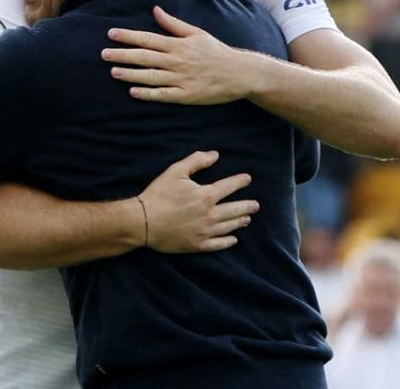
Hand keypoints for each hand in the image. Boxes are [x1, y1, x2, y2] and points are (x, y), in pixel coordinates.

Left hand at [102, 6, 263, 104]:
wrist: (239, 73)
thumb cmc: (216, 51)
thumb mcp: (196, 33)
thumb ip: (173, 24)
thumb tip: (155, 10)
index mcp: (178, 45)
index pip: (148, 38)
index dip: (128, 36)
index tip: (111, 34)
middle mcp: (177, 61)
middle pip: (145, 57)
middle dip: (123, 55)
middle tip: (103, 54)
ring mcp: (181, 79)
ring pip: (151, 76)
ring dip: (131, 74)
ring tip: (113, 72)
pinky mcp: (186, 95)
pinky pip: (163, 95)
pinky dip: (148, 94)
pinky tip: (133, 92)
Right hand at [139, 150, 257, 252]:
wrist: (143, 221)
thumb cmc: (159, 194)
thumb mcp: (175, 171)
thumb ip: (196, 161)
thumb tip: (215, 155)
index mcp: (206, 195)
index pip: (229, 186)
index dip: (240, 181)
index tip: (247, 179)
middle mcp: (210, 215)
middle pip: (235, 209)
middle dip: (247, 206)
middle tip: (256, 205)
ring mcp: (205, 232)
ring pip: (229, 227)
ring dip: (240, 221)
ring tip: (247, 219)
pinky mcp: (198, 245)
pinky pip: (218, 244)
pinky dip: (228, 241)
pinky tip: (233, 239)